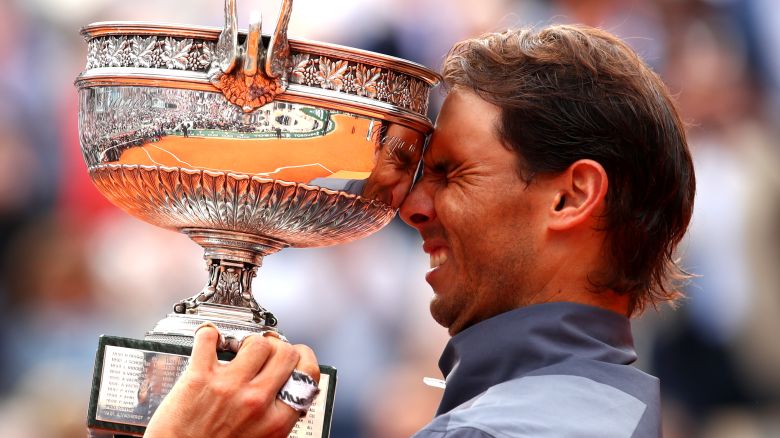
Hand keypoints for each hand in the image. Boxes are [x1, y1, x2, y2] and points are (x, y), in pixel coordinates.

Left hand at [144, 326, 319, 437]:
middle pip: (285, 352)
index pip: (307, 374)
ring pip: (256, 341)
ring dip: (250, 341)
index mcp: (275, 420)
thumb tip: (289, 391)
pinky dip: (210, 334)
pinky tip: (211, 341)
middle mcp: (256, 401)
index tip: (297, 354)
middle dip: (278, 347)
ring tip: (241, 349)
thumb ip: (278, 417)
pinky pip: (211, 339)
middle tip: (268, 351)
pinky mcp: (200, 377)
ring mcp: (229, 386)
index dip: (304, 358)